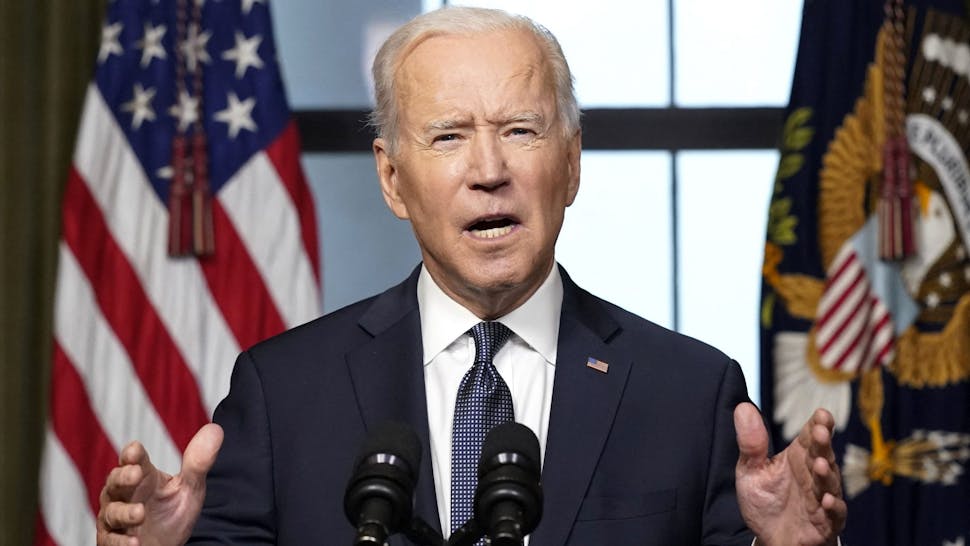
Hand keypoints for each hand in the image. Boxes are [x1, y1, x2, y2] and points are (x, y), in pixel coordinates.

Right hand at [97, 424, 223, 545]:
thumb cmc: (172, 513)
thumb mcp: (190, 488)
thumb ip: (198, 462)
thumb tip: (216, 429)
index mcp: (143, 476)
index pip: (133, 459)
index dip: (133, 454)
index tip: (135, 450)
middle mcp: (124, 494)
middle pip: (116, 481)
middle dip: (123, 477)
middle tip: (135, 474)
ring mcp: (115, 517)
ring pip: (112, 511)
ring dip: (125, 512)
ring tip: (140, 513)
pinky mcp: (112, 540)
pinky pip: (111, 540)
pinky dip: (121, 542)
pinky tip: (134, 544)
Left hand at [734, 403, 845, 545]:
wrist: (770, 537)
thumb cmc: (765, 501)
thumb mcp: (751, 470)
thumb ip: (750, 442)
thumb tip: (743, 407)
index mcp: (797, 457)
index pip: (810, 436)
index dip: (817, 424)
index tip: (821, 413)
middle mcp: (813, 474)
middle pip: (822, 454)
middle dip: (823, 443)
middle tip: (821, 431)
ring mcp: (821, 497)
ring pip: (829, 482)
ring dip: (826, 473)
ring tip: (818, 463)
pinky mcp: (826, 522)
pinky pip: (834, 514)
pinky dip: (833, 507)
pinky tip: (825, 500)